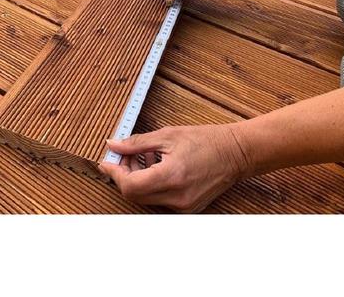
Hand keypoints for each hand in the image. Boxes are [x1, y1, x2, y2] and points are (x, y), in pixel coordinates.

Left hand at [99, 124, 250, 211]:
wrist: (235, 153)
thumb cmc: (205, 140)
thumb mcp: (167, 135)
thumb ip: (137, 143)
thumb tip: (113, 145)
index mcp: (171, 177)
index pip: (130, 186)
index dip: (114, 173)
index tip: (107, 160)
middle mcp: (176, 198)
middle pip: (134, 195)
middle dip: (124, 175)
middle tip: (125, 154)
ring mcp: (183, 206)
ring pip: (145, 198)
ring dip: (137, 179)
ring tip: (144, 156)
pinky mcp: (187, 208)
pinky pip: (159, 199)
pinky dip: (151, 184)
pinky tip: (156, 166)